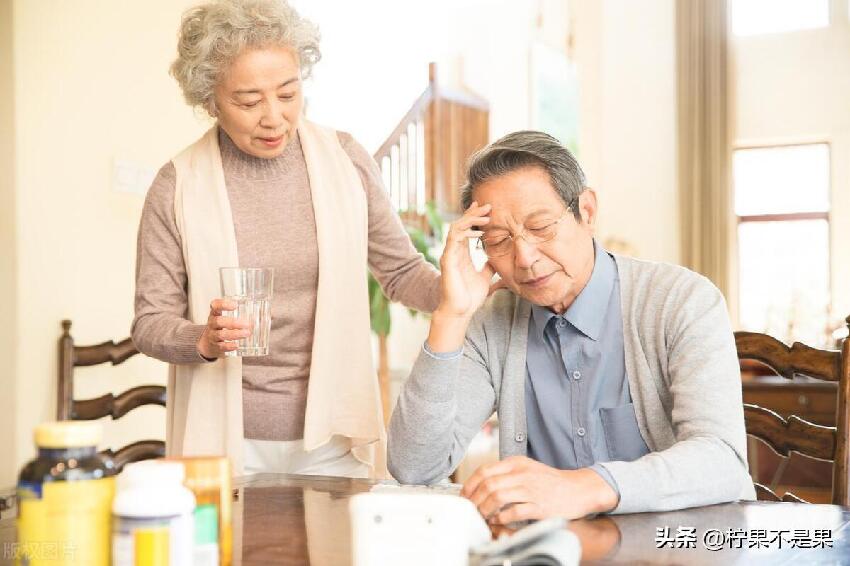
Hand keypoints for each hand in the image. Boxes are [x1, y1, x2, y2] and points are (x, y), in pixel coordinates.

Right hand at [196, 298, 250, 358]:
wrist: (208, 343)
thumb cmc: (221, 327)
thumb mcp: (225, 318)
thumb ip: (241, 314)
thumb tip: (265, 313)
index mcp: (215, 313)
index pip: (215, 306)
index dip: (223, 304)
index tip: (235, 305)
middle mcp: (212, 323)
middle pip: (218, 321)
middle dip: (233, 323)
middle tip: (247, 324)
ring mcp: (212, 335)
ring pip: (221, 334)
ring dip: (234, 334)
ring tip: (246, 333)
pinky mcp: (215, 346)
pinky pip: (221, 346)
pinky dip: (229, 346)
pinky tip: (236, 345)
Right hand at [435, 202, 495, 318]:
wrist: (460, 312)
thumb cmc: (469, 297)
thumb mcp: (485, 277)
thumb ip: (489, 267)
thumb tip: (498, 261)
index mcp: (462, 254)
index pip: (466, 229)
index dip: (473, 217)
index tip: (485, 207)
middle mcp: (454, 251)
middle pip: (461, 224)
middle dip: (474, 213)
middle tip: (488, 205)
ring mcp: (449, 255)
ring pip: (455, 228)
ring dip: (470, 220)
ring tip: (485, 216)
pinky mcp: (447, 260)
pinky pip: (454, 240)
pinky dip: (466, 233)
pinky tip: (478, 232)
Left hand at [461, 456, 617, 525]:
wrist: (578, 489)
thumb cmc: (551, 482)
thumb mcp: (527, 469)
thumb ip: (506, 474)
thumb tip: (482, 485)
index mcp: (517, 463)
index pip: (484, 470)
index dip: (470, 485)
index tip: (465, 496)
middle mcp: (522, 474)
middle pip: (488, 485)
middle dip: (474, 500)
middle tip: (471, 509)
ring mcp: (530, 490)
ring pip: (497, 497)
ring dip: (485, 509)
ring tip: (482, 516)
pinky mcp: (539, 506)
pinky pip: (513, 512)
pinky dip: (500, 518)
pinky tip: (497, 521)